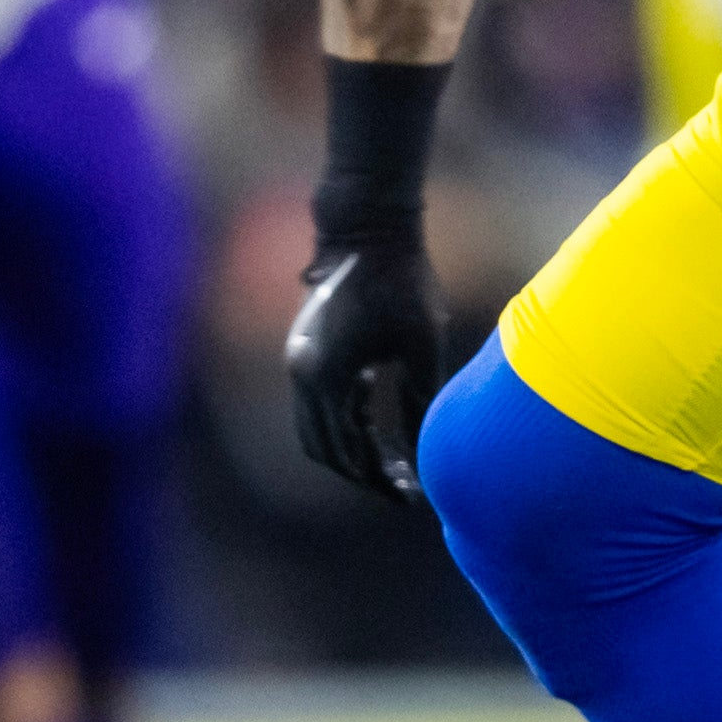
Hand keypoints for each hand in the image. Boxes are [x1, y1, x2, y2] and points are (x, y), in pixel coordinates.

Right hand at [286, 221, 446, 502]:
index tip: (412, 495)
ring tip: (394, 462)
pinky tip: (377, 414)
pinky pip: (320, 400)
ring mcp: (299, 361)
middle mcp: (303, 374)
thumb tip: (421, 450)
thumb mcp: (422, 345)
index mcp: (327, 377)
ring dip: (350, 448)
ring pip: (317, 428)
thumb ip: (420, 400)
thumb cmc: (402, 280)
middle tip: (402, 488)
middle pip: (324, 449)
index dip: (379, 480)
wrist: (367, 227)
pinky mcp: (307, 348)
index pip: (347, 453)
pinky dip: (344, 417)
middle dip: (361, 473)